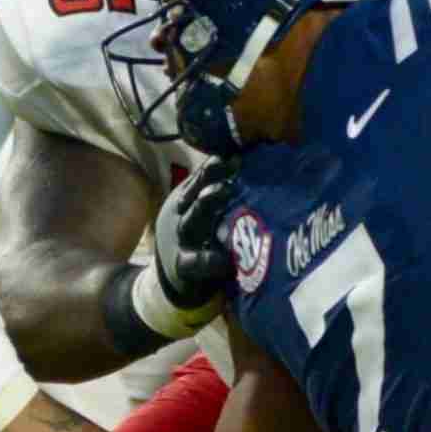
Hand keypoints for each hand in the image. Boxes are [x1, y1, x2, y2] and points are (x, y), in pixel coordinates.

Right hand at [151, 162, 239, 317]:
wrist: (176, 279)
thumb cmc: (202, 239)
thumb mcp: (206, 212)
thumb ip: (223, 193)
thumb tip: (254, 165)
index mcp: (188, 200)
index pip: (201, 178)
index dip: (215, 165)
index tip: (235, 152)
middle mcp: (181, 216)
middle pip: (194, 193)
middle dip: (210, 177)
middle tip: (230, 163)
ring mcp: (180, 241)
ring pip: (191, 221)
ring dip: (206, 205)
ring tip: (223, 191)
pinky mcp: (183, 266)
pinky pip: (196, 262)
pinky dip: (209, 260)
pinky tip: (225, 260)